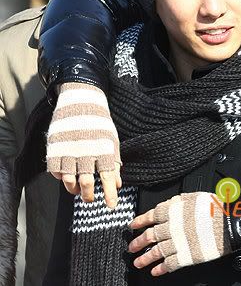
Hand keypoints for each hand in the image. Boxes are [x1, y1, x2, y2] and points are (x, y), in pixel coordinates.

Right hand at [46, 82, 121, 207]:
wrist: (81, 102)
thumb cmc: (99, 124)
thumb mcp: (112, 141)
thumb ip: (115, 162)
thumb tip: (118, 184)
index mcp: (103, 150)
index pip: (108, 177)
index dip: (110, 193)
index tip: (111, 206)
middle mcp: (85, 153)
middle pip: (86, 183)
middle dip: (89, 196)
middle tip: (91, 199)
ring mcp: (68, 152)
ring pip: (69, 181)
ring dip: (74, 190)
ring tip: (78, 190)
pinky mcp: (55, 150)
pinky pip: (56, 172)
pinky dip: (61, 178)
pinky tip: (67, 176)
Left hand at [129, 192, 229, 275]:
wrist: (229, 225)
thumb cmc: (216, 209)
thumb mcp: (196, 196)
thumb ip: (179, 201)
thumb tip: (169, 203)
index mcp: (172, 211)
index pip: (150, 216)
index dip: (140, 221)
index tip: (134, 225)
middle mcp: (170, 227)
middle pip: (148, 236)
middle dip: (138, 242)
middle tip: (132, 247)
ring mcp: (176, 243)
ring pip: (155, 252)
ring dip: (144, 258)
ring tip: (138, 263)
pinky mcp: (185, 257)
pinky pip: (168, 264)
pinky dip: (160, 269)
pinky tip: (155, 272)